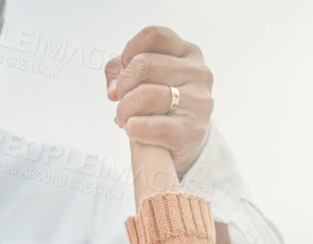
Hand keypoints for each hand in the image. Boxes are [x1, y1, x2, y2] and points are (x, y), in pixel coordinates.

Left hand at [106, 26, 213, 177]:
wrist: (188, 138)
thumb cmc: (164, 101)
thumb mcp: (148, 76)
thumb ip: (121, 70)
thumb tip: (113, 90)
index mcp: (188, 53)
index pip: (154, 35)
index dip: (131, 50)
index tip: (125, 68)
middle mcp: (198, 73)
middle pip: (144, 64)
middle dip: (123, 84)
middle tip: (121, 99)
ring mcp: (199, 102)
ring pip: (146, 95)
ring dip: (124, 109)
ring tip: (123, 118)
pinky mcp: (193, 131)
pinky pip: (154, 126)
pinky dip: (134, 128)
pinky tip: (132, 129)